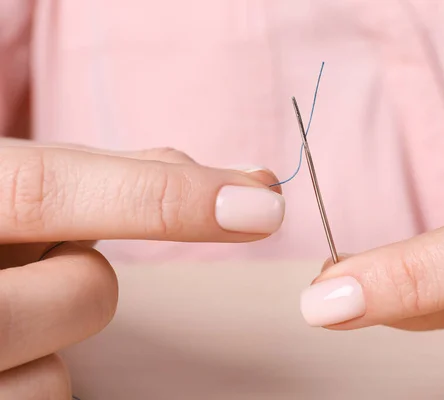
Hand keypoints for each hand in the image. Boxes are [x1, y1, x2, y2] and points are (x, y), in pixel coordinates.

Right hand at [0, 139, 284, 398]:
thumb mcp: (14, 186)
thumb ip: (124, 178)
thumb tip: (250, 181)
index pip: (53, 191)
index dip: (165, 198)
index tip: (261, 202)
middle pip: (88, 290)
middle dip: (82, 275)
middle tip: (26, 261)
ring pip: (63, 371)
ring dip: (51, 338)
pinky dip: (34, 381)